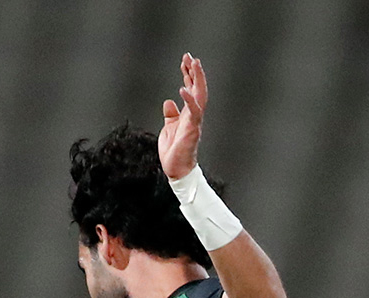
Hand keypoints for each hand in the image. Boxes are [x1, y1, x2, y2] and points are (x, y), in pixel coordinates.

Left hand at [159, 52, 207, 179]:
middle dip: (194, 72)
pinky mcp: (192, 129)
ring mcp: (194, 121)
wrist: (176, 169)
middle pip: (197, 89)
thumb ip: (171, 114)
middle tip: (191, 56)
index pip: (191, 90)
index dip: (188, 75)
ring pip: (199, 96)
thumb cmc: (174, 151)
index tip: (186, 60)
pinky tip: (183, 89)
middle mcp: (194, 115)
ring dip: (197, 80)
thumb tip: (169, 102)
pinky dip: (189, 100)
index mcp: (188, 114)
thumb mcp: (169, 127)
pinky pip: (194, 112)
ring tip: (193, 64)